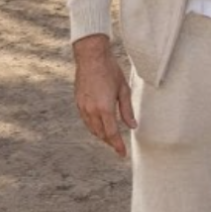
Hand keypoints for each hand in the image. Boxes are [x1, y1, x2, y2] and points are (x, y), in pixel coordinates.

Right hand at [73, 35, 135, 156]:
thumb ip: (127, 110)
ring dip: (101, 135)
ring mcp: (83, 107)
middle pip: (101, 134)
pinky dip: (94, 127)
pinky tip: (100, 126)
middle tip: (119, 147)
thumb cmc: (110, 70)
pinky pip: (86, 121)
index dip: (118, 146)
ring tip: (111, 138)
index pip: (112, 134)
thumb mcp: (124, 89)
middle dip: (110, 142)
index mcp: (104, 108)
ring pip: (92, 129)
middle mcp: (91, 110)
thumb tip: (132, 126)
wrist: (91, 57)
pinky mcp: (78, 102)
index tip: (123, 154)